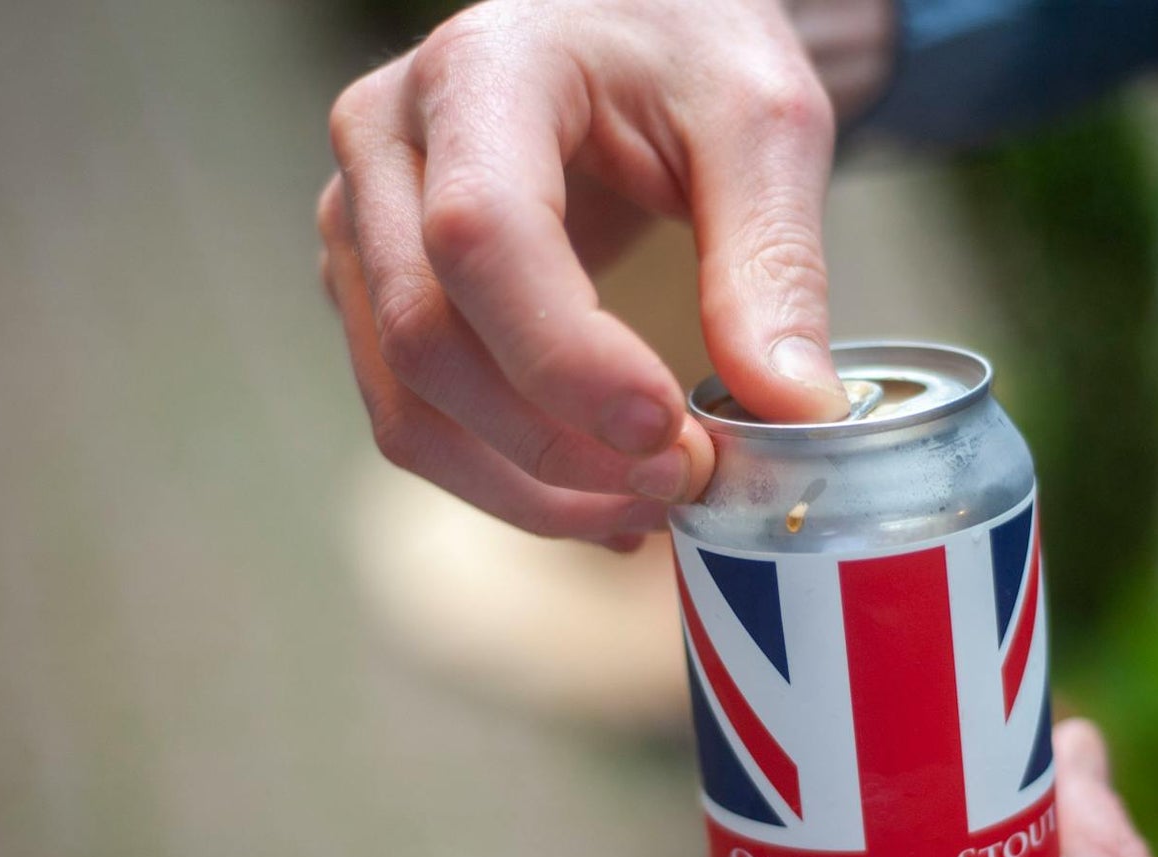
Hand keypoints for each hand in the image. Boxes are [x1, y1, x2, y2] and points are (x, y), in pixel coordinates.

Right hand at [318, 0, 889, 546]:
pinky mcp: (378, 291)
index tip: (670, 434)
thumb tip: (792, 413)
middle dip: (559, 445)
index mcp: (480, 71)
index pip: (481, 235)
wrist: (640, 26)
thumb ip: (775, 264)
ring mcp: (366, 223)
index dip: (565, 358)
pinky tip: (606, 502)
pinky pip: (418, 418)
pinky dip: (509, 483)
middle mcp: (387, 141)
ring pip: (408, 405)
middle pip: (429, 340)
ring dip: (530, 489)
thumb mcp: (764, 126)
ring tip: (653, 508)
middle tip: (686, 480)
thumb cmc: (694, 50)